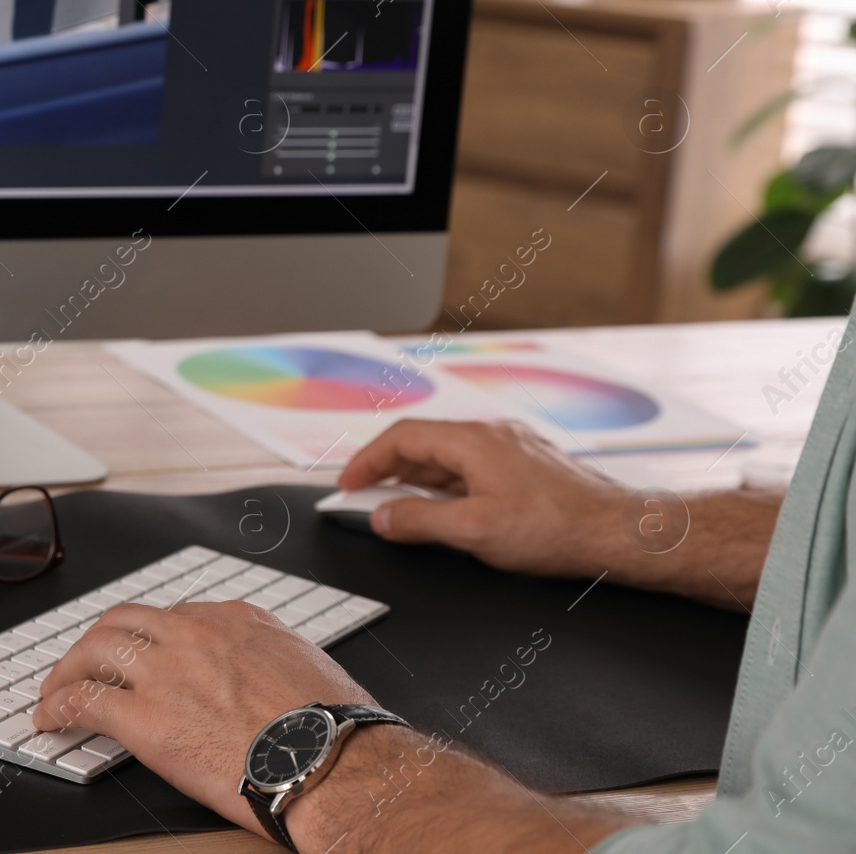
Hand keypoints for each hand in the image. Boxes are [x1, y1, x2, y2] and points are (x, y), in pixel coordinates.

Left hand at [32, 601, 383, 838]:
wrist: (333, 766)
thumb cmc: (334, 731)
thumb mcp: (308, 668)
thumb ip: (271, 661)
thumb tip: (263, 678)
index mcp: (238, 620)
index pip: (174, 616)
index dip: (147, 638)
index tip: (138, 655)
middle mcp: (196, 633)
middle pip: (125, 622)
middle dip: (96, 643)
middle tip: (82, 664)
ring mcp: (167, 672)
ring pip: (94, 649)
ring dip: (67, 669)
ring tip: (54, 689)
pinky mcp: (146, 718)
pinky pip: (85, 700)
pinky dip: (59, 705)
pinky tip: (51, 717)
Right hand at [337, 419, 627, 579]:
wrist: (618, 532)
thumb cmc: (557, 528)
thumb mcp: (473, 531)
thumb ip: (420, 522)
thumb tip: (384, 518)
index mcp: (473, 440)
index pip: (402, 438)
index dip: (367, 460)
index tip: (347, 484)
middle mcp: (491, 434)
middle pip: (422, 444)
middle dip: (387, 470)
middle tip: (364, 497)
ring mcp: (510, 447)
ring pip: (447, 456)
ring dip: (416, 480)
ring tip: (398, 508)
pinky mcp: (526, 465)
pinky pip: (471, 466)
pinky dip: (445, 484)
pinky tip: (445, 509)